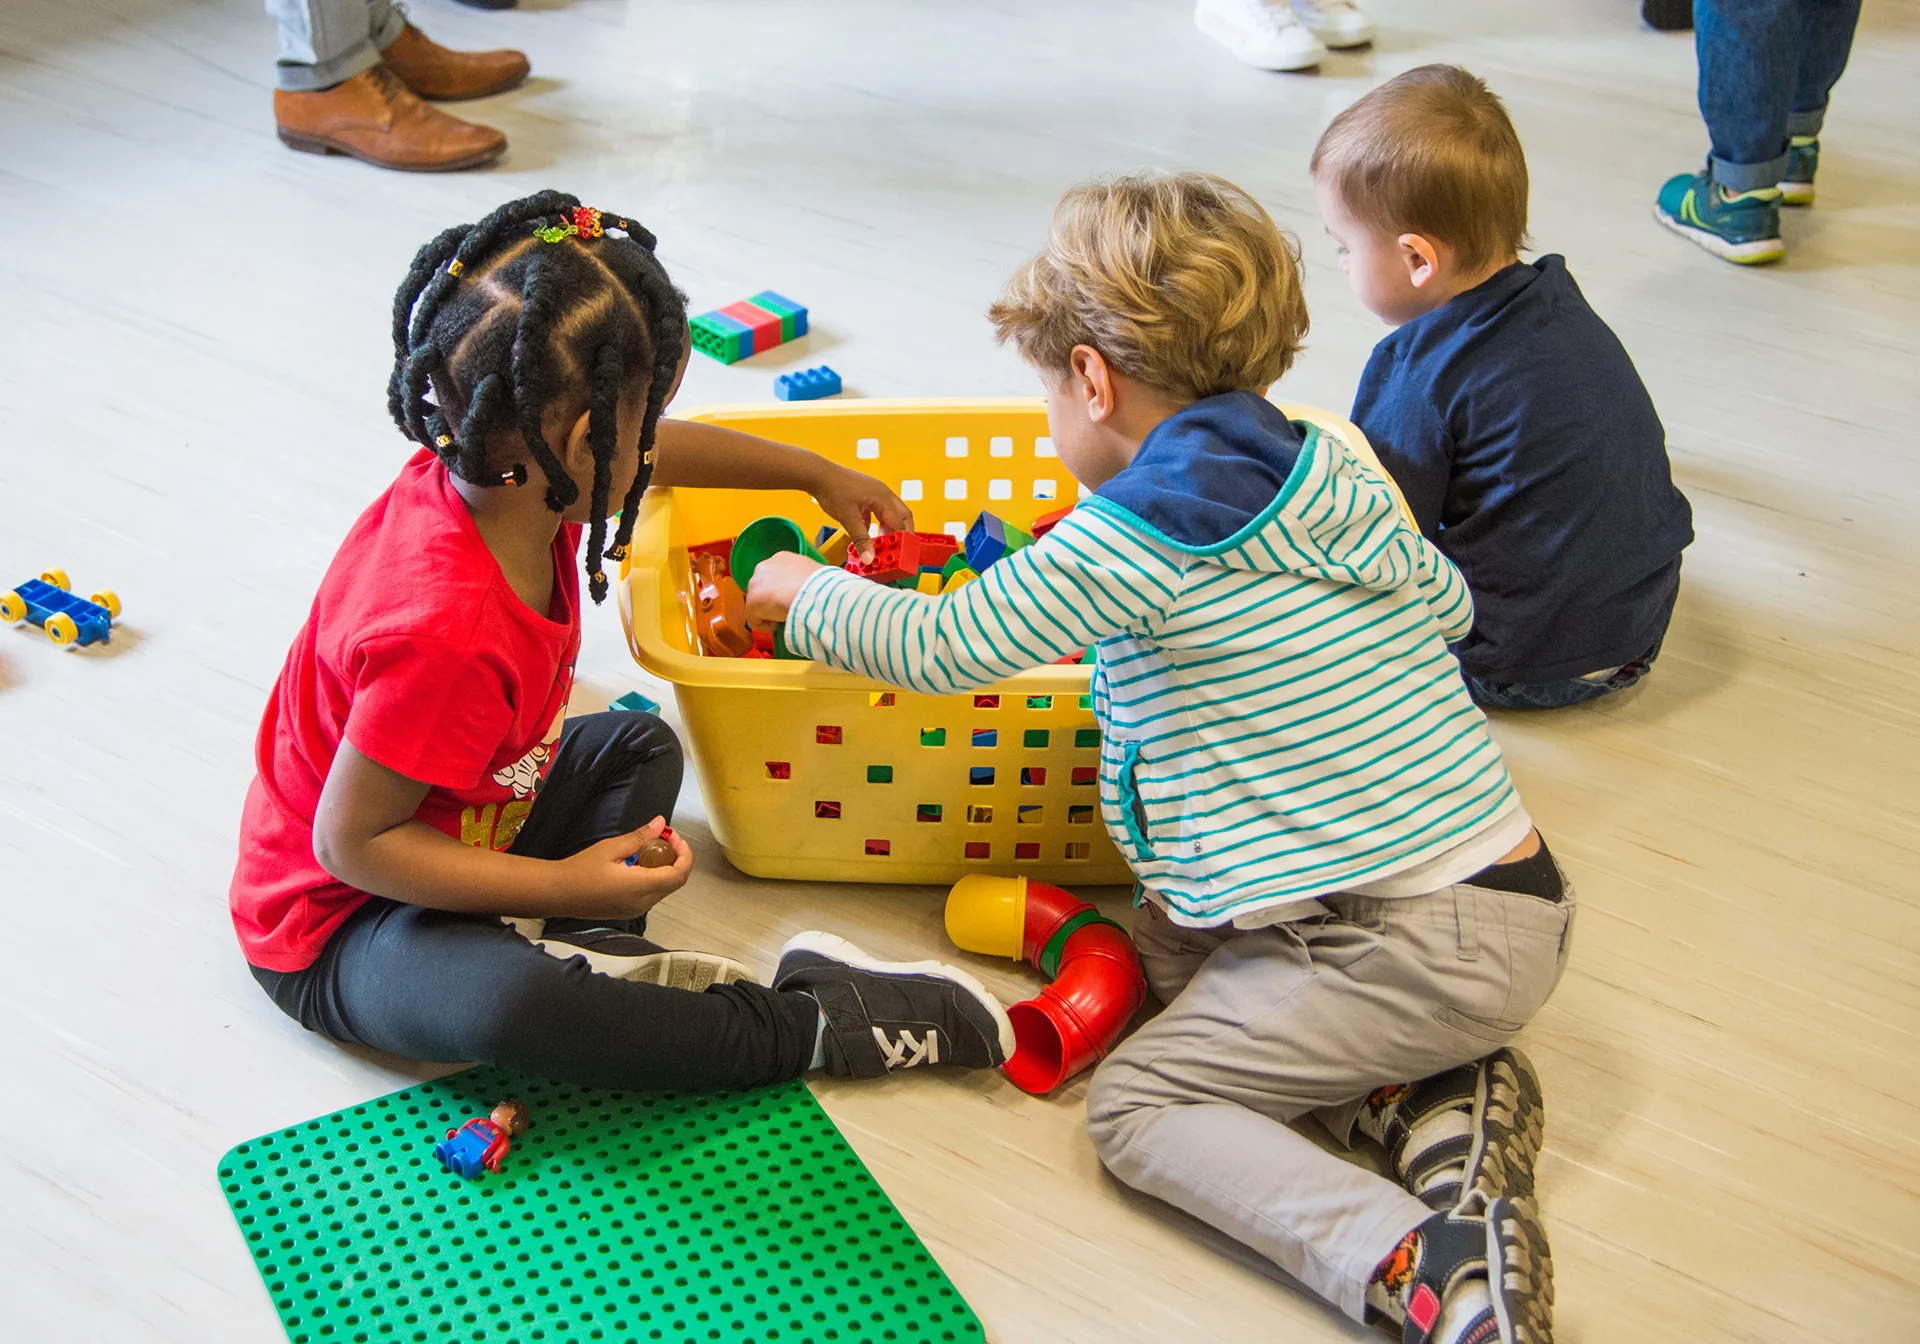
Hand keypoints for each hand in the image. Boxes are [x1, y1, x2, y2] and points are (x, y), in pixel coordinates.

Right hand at [552, 816, 692, 918]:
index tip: (675, 838)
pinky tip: (639, 863)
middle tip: (665, 838)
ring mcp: (636, 910)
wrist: (557, 893)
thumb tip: (660, 824)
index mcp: (639, 887)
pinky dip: (654, 877)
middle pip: (674, 882)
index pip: (678, 875)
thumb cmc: (579, 871)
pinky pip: (652, 894)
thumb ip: (639, 837)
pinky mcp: (629, 911)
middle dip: (676, 858)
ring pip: (664, 889)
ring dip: (665, 867)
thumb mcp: (611, 848)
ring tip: (650, 848)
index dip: (684, 855)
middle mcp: (642, 903)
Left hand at [745, 550, 824, 627]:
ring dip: (769, 611)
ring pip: (758, 603)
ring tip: (784, 617)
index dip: (783, 589)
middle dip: (772, 599)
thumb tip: (808, 588)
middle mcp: (763, 567)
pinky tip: (779, 625)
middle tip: (788, 608)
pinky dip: (766, 625)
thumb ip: (805, 578)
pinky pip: (755, 620)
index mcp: (781, 557)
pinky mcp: (751, 603)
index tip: (793, 599)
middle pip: (763, 588)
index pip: (776, 575)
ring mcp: (754, 585)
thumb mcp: (814, 573)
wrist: (813, 593)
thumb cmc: (821, 583)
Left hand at [811, 464, 912, 562]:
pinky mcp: (863, 493)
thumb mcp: (848, 519)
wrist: (816, 474)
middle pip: (901, 515)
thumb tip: (869, 558)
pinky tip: (865, 533)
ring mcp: (873, 491)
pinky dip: (873, 523)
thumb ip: (861, 539)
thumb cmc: (833, 490)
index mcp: (883, 497)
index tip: (898, 554)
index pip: (899, 523)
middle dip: (901, 532)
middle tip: (898, 548)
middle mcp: (882, 492)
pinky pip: (875, 510)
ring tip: (881, 544)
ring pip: (888, 513)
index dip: (900, 540)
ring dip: (886, 528)